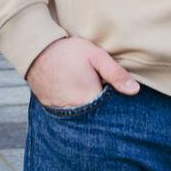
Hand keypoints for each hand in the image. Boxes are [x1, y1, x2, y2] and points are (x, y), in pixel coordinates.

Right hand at [26, 36, 140, 109]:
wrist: (36, 51)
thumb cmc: (68, 52)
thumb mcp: (96, 56)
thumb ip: (116, 73)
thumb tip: (135, 91)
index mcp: (89, 100)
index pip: (111, 113)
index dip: (118, 106)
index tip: (119, 96)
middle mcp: (74, 112)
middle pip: (97, 118)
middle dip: (104, 110)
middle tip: (104, 92)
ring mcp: (61, 113)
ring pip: (83, 118)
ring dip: (90, 111)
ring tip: (89, 92)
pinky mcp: (53, 110)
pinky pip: (70, 115)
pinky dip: (76, 109)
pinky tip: (79, 96)